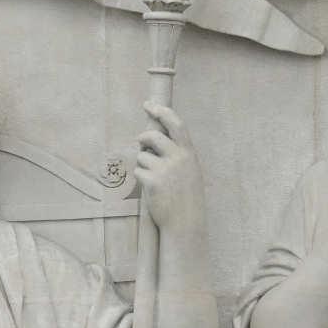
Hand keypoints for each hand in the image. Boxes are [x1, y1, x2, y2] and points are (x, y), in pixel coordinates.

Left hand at [133, 103, 199, 233]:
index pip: (176, 124)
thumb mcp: (190, 170)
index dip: (162, 111)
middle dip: (143, 137)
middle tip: (141, 141)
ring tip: (156, 180)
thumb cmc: (186, 196)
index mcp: (189, 154)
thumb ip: (177, 153)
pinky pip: (138, 171)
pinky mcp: (152, 181)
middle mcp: (178, 158)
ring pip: (142, 155)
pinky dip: (141, 178)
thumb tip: (154, 135)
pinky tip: (152, 190)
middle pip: (153, 135)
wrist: (186, 223)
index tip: (150, 104)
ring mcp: (165, 169)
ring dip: (144, 165)